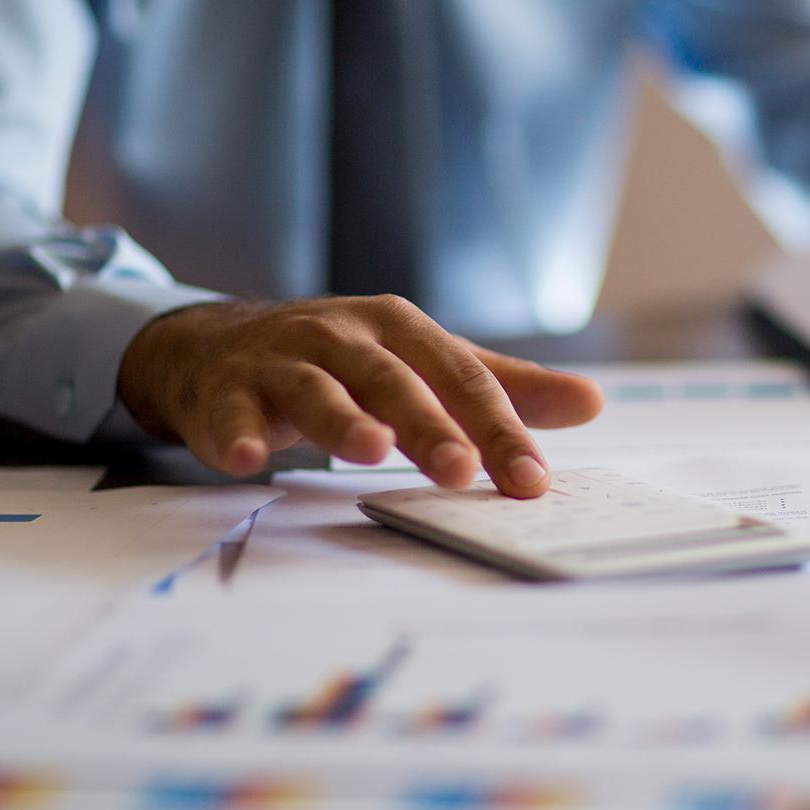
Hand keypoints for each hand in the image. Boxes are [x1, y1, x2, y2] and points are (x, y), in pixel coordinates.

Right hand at [116, 297, 604, 495]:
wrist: (218, 345)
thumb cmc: (338, 359)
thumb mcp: (420, 362)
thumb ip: (501, 386)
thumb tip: (592, 402)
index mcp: (400, 328)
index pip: (460, 378)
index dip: (498, 428)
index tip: (532, 481)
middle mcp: (342, 336)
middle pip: (392, 380)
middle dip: (428, 424)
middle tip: (461, 471)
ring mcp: (280, 361)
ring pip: (316, 389)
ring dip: (342, 420)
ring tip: (370, 452)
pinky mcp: (225, 392)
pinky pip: (231, 415)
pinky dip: (237, 435)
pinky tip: (247, 461)